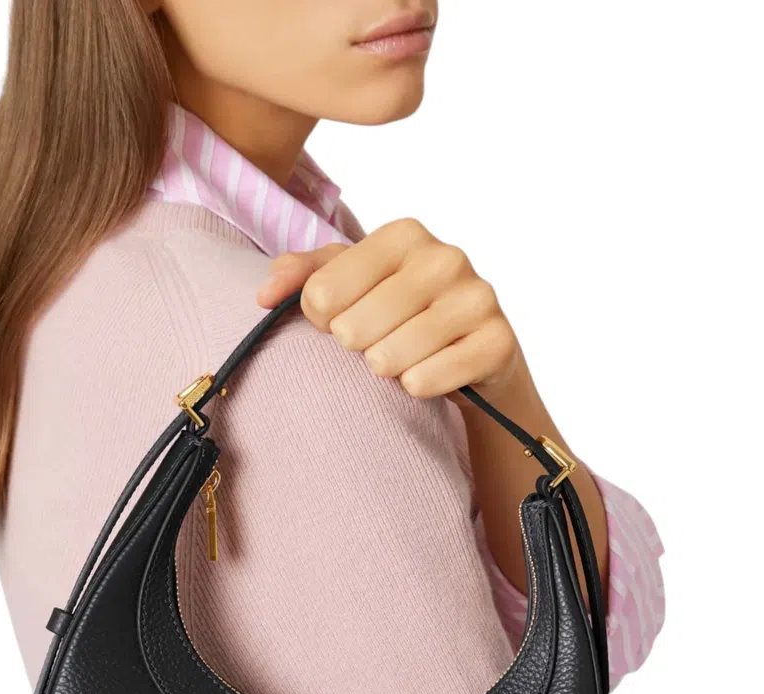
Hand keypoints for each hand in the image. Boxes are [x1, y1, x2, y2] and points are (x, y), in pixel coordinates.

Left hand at [255, 217, 530, 404]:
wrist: (476, 356)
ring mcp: (477, 297)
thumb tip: (266, 292)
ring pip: (390, 356)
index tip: (336, 323)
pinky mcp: (497, 342)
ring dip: (385, 370)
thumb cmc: (404, 317)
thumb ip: (307, 277)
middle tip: (374, 346)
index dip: (319, 320)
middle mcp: (444, 257)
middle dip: (355, 348)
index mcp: (404, 234)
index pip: (322, 291)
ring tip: (399, 362)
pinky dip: (417, 388)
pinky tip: (424, 379)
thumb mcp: (355, 287)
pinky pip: (428, 379)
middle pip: (353, 328)